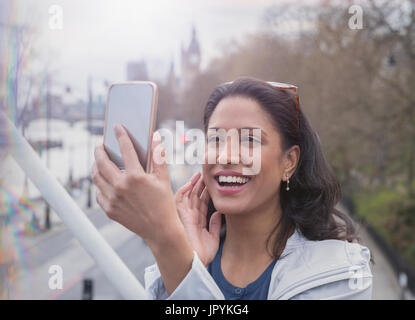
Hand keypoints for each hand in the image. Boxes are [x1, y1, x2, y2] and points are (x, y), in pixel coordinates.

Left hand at [92, 124, 181, 246]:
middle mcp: (121, 186)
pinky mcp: (109, 209)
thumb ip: (158, 156)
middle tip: (100, 146)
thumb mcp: (163, 178)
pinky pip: (99, 193)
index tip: (117, 128)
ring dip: (96, 166)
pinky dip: (100, 184)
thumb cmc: (164, 203)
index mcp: (136, 177)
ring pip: (96, 177)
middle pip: (102, 162)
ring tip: (99, 162)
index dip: (121, 136)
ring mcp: (113, 199)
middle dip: (99, 151)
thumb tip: (155, 137)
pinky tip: (105, 181)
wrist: (160, 229)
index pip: (126, 149)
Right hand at [175, 172, 221, 265]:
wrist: (195, 262)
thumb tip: (219, 213)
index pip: (203, 203)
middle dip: (201, 185)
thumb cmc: (202, 254)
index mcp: (198, 221)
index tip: (213, 183)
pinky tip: (190, 183)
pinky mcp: (180, 215)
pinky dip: (184, 190)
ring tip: (200, 174)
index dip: (207, 193)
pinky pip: (179, 199)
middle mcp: (190, 217)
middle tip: (207, 174)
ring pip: (188, 196)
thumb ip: (215, 225)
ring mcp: (185, 215)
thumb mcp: (213, 238)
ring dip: (193, 185)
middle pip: (195, 197)